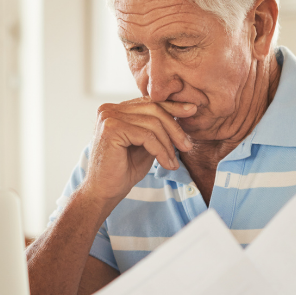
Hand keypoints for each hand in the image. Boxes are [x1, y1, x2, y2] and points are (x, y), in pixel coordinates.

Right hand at [81, 98, 197, 202]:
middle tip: (187, 146)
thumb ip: (156, 129)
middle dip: (174, 127)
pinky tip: (166, 164)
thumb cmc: (122, 171)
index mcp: (115, 109)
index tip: (192, 111)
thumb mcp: (145, 145)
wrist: (103, 192)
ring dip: (168, 144)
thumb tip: (182, 113)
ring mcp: (108, 117)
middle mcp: (109, 109)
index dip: (172, 106)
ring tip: (175, 161)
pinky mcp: (111, 129)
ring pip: (152, 123)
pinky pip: (146, 136)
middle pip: (153, 108)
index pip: (149, 102)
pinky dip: (161, 151)